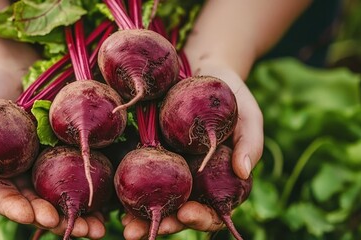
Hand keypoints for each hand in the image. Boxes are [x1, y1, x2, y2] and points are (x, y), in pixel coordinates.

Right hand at [0, 68, 106, 238]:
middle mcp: (26, 174)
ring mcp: (50, 162)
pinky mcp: (71, 148)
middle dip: (57, 220)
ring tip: (98, 229)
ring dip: (82, 215)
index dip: (18, 209)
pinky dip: (97, 188)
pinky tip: (112, 204)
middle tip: (74, 229)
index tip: (33, 216)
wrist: (10, 62)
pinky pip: (85, 170)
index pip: (6, 199)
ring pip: (65, 195)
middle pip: (40, 205)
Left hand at [121, 62, 262, 237]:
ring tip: (125, 227)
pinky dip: (123, 190)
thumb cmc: (231, 95)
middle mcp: (190, 182)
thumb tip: (244, 172)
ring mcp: (166, 170)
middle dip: (162, 225)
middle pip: (177, 214)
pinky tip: (110, 198)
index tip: (188, 213)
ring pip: (154, 202)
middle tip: (141, 233)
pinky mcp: (144, 153)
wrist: (201, 67)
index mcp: (216, 182)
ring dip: (137, 218)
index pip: (211, 211)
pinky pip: (133, 175)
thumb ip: (250, 142)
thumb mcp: (248, 115)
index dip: (200, 218)